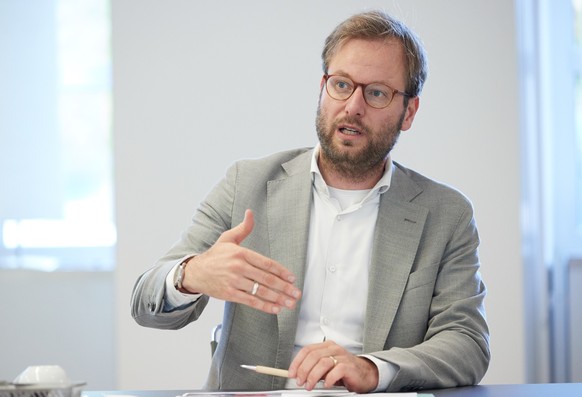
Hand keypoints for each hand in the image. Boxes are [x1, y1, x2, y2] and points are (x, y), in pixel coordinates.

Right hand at [181, 209, 300, 313]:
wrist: (195, 272)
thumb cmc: (214, 256)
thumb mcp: (228, 238)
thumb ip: (243, 228)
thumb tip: (251, 213)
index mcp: (241, 253)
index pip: (266, 263)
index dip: (282, 271)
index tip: (292, 278)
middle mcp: (238, 267)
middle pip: (266, 279)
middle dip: (284, 287)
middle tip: (296, 293)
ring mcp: (234, 282)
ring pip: (260, 291)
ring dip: (278, 298)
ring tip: (290, 303)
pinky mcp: (229, 294)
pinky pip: (250, 301)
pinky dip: (264, 306)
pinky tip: (275, 309)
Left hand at [288, 340, 378, 392]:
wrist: (364, 373)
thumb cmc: (344, 370)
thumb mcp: (326, 367)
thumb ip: (314, 368)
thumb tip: (298, 373)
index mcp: (326, 346)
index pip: (307, 350)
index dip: (297, 362)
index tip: (291, 373)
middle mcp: (333, 348)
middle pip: (313, 356)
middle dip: (303, 370)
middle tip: (300, 382)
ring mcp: (342, 356)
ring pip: (322, 362)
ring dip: (313, 376)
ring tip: (310, 386)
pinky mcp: (349, 366)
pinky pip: (336, 370)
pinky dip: (329, 379)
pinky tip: (326, 385)